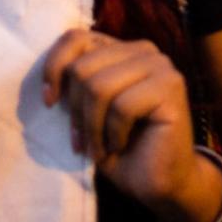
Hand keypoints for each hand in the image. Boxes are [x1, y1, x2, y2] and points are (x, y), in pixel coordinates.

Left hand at [42, 28, 209, 220]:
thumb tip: (51, 79)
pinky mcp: (171, 88)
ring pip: (99, 87)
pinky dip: (112, 134)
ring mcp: (161, 67)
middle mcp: (144, 51)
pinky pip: (122, 106)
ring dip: (92, 128)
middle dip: (76, 111)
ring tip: (99, 148)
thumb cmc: (119, 147)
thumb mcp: (88, 111)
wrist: (158, 183)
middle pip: (83, 67)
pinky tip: (119, 146)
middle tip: (82, 141)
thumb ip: (77, 85)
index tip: (50, 102)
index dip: (54, 68)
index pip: (75, 39)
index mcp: (122, 50)